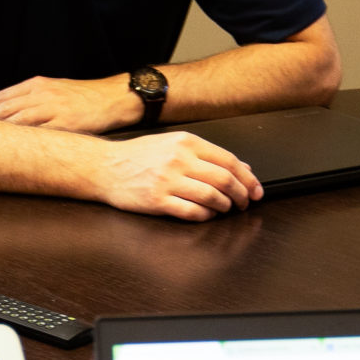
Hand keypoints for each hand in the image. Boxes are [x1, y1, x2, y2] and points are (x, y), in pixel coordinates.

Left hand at [0, 73, 142, 133]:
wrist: (113, 98)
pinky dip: (22, 142)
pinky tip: (11, 152)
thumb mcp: (55, 88)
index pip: (1, 97)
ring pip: (17, 120)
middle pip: (3, 108)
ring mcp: (53, 108)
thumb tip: (7, 111)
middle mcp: (41, 93)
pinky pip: (38, 133)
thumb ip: (32, 97)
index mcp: (37, 84)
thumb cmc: (84, 97)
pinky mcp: (65, 123)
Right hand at [90, 132, 262, 220]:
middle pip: (224, 179)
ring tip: (226, 209)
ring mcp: (167, 180)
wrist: (104, 167)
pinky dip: (205, 216)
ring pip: (211, 197)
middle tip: (245, 202)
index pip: (228, 160)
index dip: (248, 178)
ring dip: (225, 206)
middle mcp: (178, 159)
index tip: (255, 189)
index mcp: (186, 143)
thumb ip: (207, 154)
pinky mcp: (157, 200)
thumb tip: (241, 167)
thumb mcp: (173, 145)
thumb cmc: (138, 157)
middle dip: (241, 195)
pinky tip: (207, 215)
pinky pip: (191, 212)